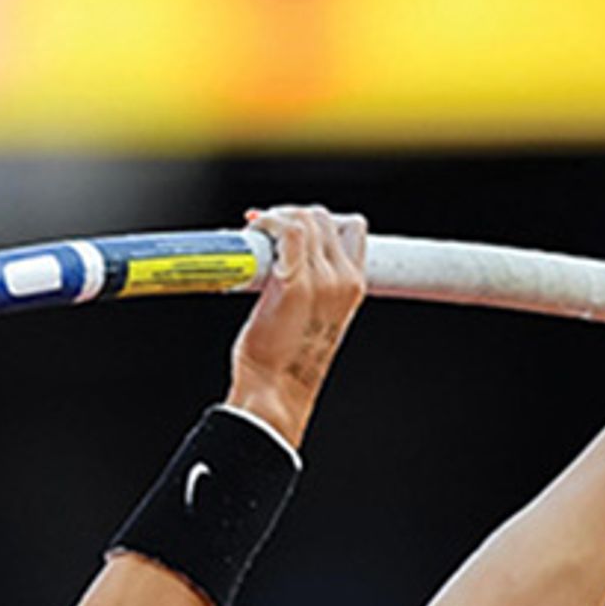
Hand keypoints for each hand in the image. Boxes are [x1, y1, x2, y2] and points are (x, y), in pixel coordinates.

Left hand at [228, 205, 367, 445]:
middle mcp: (343, 279)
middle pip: (324, 217)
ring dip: (277, 218)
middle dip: (292, 215)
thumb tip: (285, 254)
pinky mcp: (292, 284)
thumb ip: (312, 283)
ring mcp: (321, 281)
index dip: (320, 221)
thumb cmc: (287, 359)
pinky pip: (286, 231)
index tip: (292, 227)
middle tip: (265, 231)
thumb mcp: (315, 316)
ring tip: (257, 234)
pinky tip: (252, 232)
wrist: (276, 390)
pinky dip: (267, 223)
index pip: (351, 228)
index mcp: (352, 287)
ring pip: (305, 219)